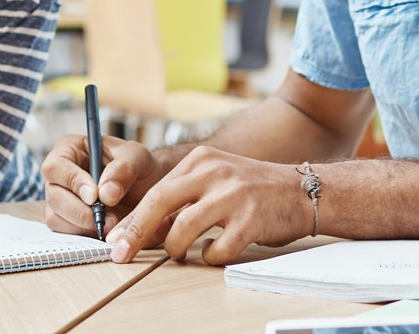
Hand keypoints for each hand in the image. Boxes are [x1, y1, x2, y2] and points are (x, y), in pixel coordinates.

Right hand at [41, 134, 162, 237]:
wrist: (147, 190)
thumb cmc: (139, 167)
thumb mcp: (138, 158)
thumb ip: (124, 169)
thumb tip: (106, 194)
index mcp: (69, 150)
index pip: (56, 167)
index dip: (72, 182)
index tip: (94, 196)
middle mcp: (59, 176)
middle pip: (54, 197)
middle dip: (81, 211)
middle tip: (109, 218)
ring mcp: (60, 200)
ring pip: (56, 219)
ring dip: (85, 226)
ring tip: (113, 223)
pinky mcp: (66, 222)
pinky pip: (66, 234)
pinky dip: (86, 236)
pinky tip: (107, 230)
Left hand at [105, 146, 309, 264]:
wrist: (303, 191)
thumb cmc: (254, 190)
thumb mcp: (216, 183)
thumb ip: (183, 201)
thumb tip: (144, 231)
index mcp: (202, 160)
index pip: (155, 191)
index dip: (132, 219)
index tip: (115, 240)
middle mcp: (215, 172)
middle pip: (160, 203)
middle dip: (135, 232)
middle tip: (120, 254)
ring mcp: (233, 195)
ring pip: (182, 229)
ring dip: (174, 248)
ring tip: (181, 253)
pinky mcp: (250, 220)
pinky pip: (215, 250)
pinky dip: (209, 257)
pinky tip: (214, 251)